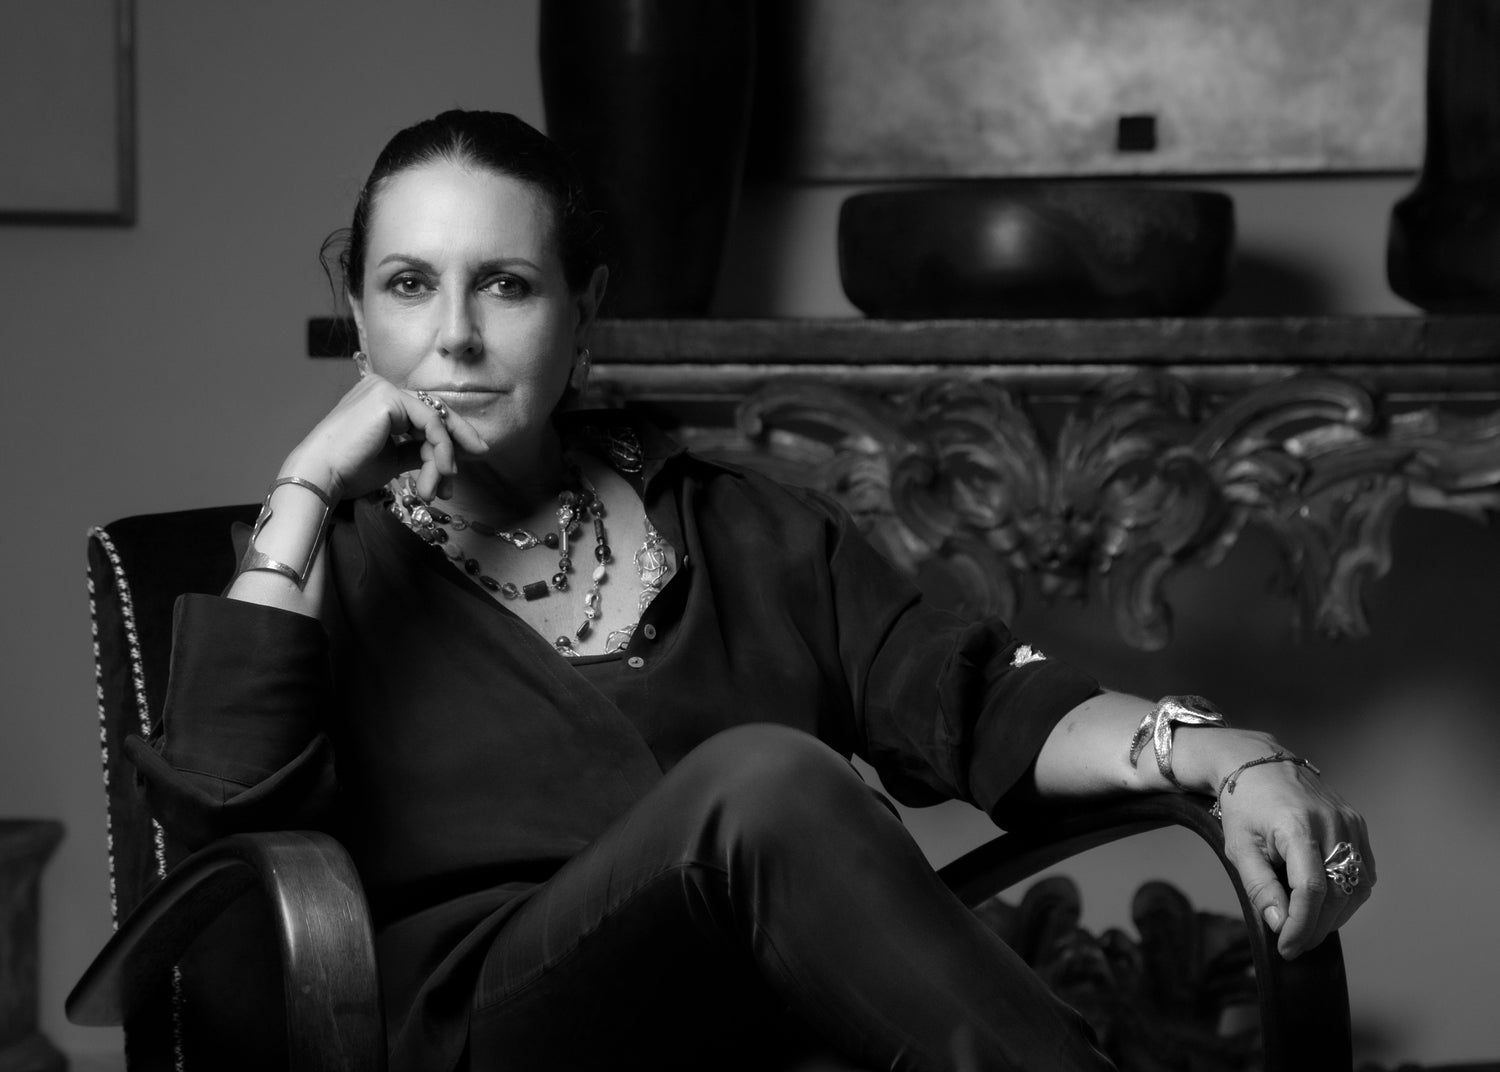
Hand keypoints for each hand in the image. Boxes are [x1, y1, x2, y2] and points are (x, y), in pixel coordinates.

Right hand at [279, 371, 488, 501]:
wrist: (321, 476)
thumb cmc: (348, 471)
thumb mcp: (393, 460)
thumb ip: (418, 451)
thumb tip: (448, 456)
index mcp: (379, 400)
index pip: (426, 413)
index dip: (451, 434)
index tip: (473, 454)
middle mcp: (381, 387)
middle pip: (435, 413)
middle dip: (457, 443)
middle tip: (477, 459)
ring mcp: (384, 389)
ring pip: (434, 423)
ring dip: (443, 458)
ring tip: (441, 487)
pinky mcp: (388, 398)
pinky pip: (430, 424)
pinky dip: (440, 450)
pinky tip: (442, 472)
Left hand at [1214, 742, 1374, 959]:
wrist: (1257, 762)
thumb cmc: (1243, 805)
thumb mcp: (1239, 846)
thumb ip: (1260, 886)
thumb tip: (1280, 923)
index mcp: (1298, 827)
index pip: (1311, 890)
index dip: (1302, 925)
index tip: (1287, 948)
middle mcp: (1332, 823)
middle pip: (1337, 893)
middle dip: (1316, 927)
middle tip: (1295, 945)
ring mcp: (1349, 822)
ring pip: (1356, 886)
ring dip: (1335, 916)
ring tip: (1308, 928)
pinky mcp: (1357, 823)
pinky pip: (1363, 871)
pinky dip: (1348, 895)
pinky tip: (1326, 905)